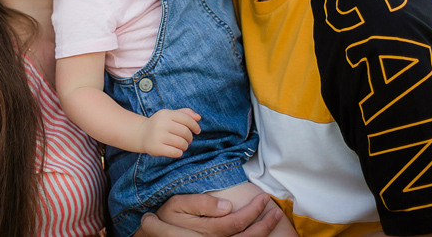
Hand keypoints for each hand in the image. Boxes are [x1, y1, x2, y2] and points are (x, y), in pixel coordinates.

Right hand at [134, 193, 282, 235]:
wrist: (156, 234)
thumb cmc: (166, 217)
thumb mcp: (178, 205)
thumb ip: (201, 204)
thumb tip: (227, 206)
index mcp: (206, 232)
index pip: (236, 222)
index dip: (253, 211)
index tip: (263, 198)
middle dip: (264, 224)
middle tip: (276, 210)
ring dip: (262, 232)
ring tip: (273, 219)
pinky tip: (260, 231)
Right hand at [137, 108, 200, 157]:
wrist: (141, 134)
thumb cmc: (161, 124)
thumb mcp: (170, 115)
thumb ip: (185, 113)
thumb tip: (198, 117)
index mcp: (166, 114)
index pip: (186, 119)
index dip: (195, 125)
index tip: (197, 131)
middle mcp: (161, 124)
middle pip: (185, 132)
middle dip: (190, 137)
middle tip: (188, 140)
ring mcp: (157, 136)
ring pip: (181, 143)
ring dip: (185, 146)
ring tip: (183, 146)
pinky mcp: (155, 148)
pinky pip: (175, 152)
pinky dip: (179, 152)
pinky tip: (177, 151)